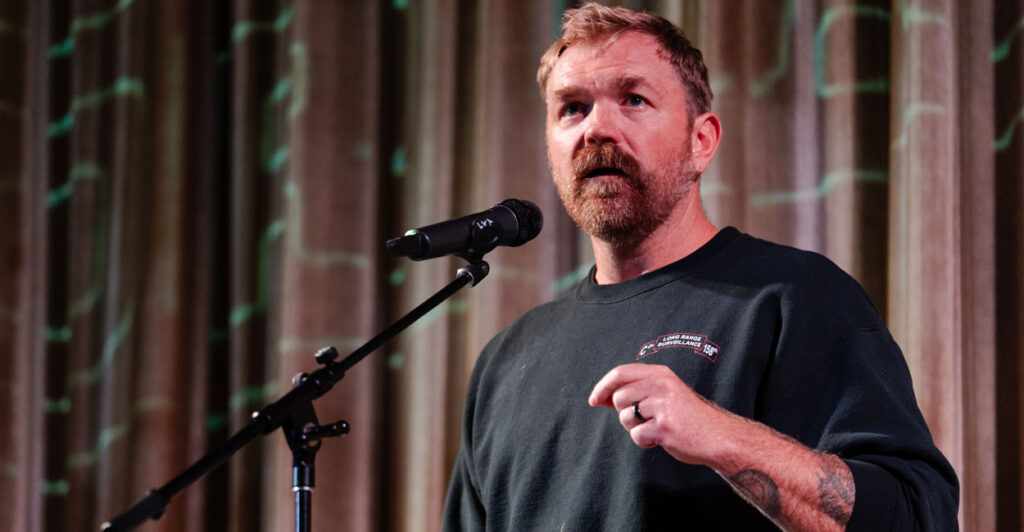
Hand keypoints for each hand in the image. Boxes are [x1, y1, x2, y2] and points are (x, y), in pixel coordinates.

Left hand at [587, 363, 729, 465]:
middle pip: (619, 398)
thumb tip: (599, 397)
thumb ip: (635, 392)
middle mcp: (661, 385)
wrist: (718, 436)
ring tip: (656, 428)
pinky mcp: (664, 426)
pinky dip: (645, 442)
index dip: (603, 386)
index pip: (620, 373)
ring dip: (635, 428)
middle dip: (625, 413)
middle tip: (645, 419)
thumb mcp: (664, 394)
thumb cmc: (687, 417)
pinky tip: (660, 439)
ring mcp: (663, 405)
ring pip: (625, 418)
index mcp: (660, 374)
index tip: (594, 400)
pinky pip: (637, 436)